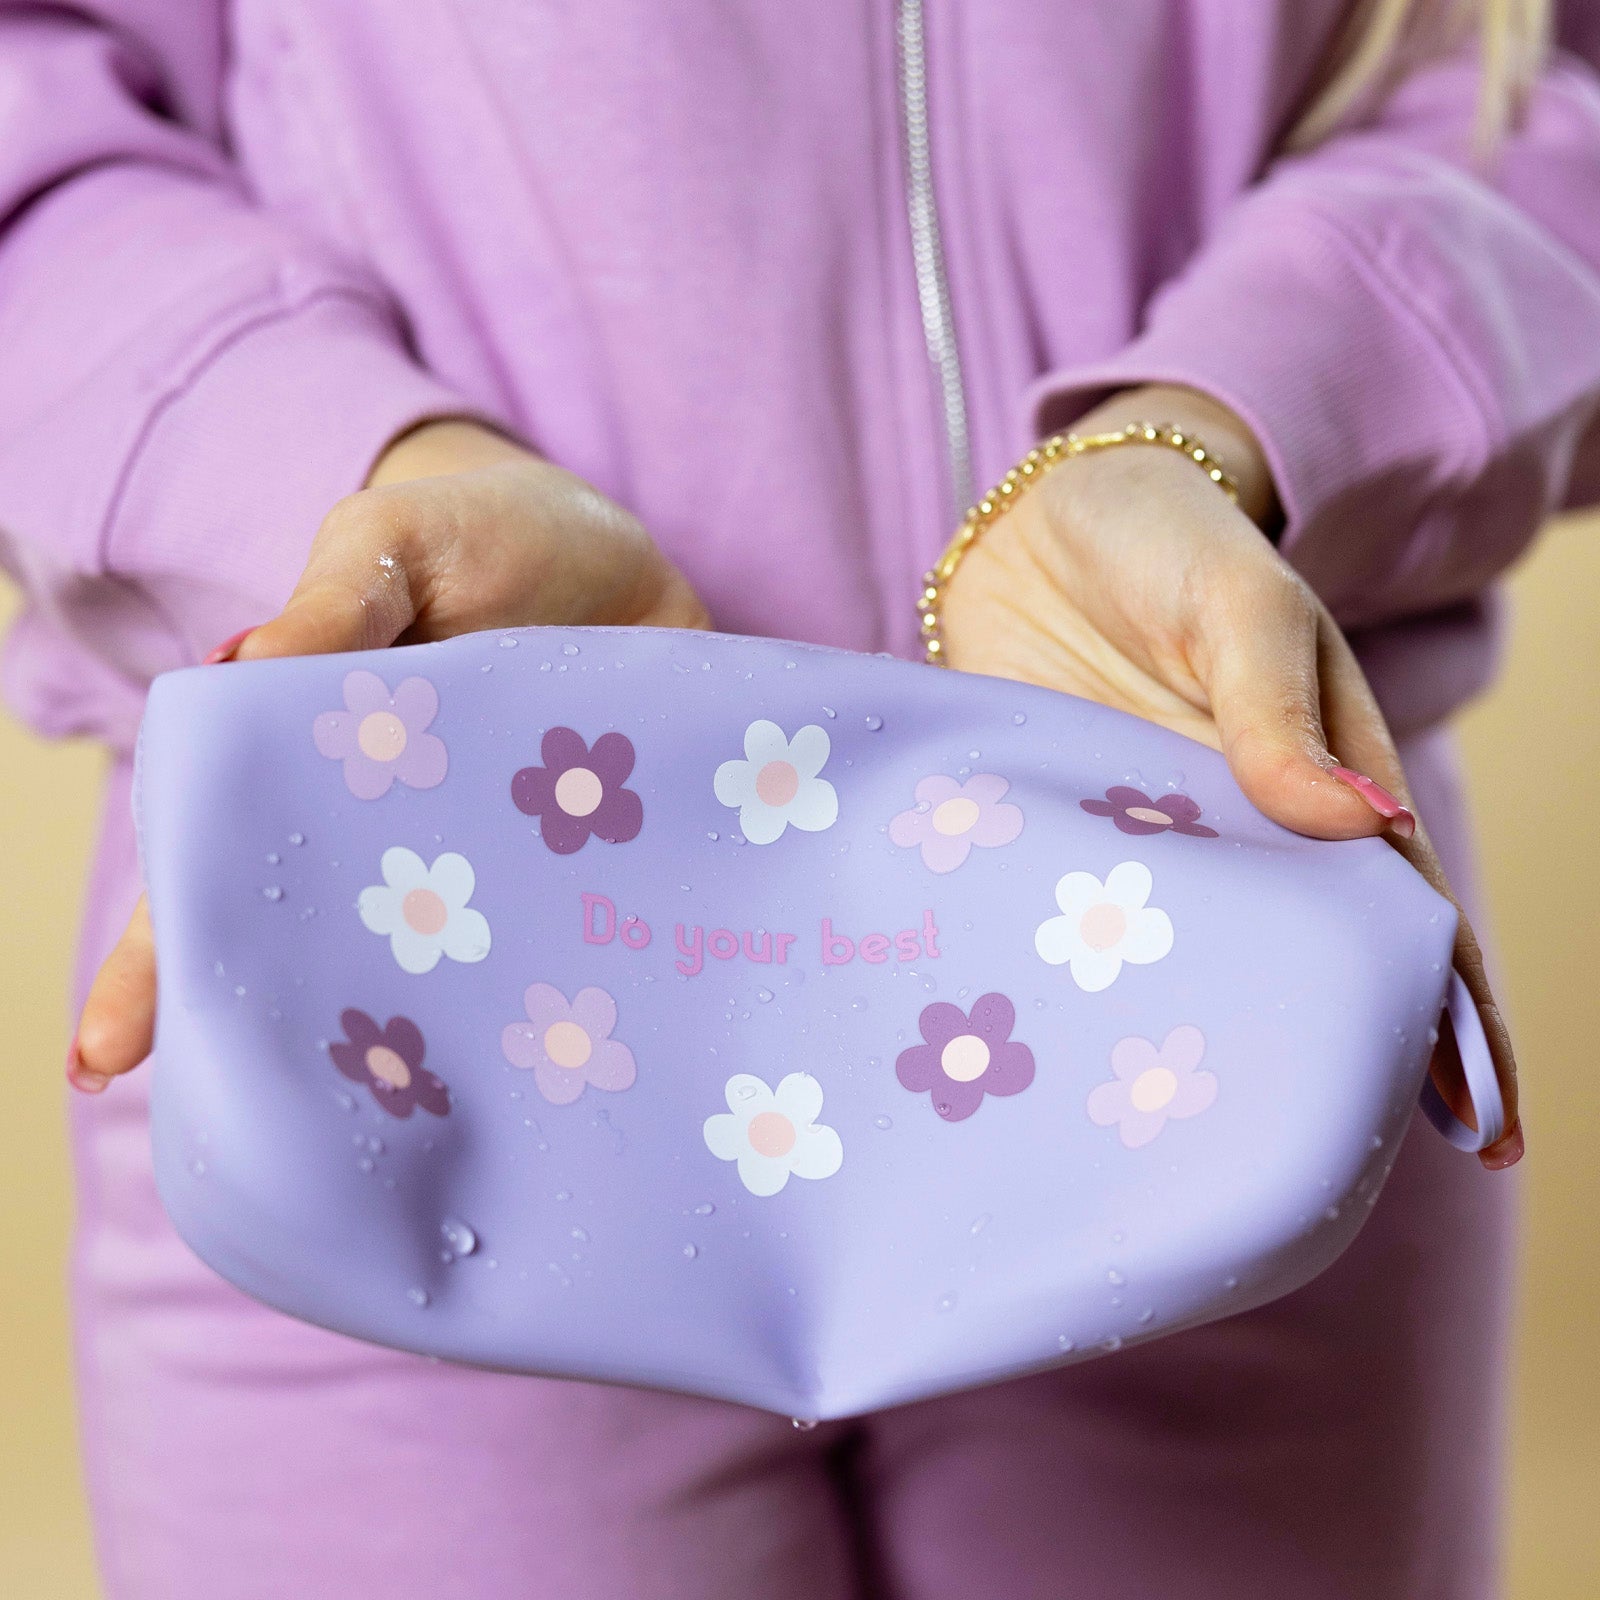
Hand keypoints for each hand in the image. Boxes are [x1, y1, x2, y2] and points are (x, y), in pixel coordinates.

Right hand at [67, 420, 708, 1094]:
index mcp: (321, 757)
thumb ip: (338, 602)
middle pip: (322, 942)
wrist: (621, 545)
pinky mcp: (594, 863)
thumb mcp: (394, 544)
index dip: (158, 959)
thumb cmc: (480, 537)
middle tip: (244, 1133)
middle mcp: (404, 830)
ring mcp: (498, 856)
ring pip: (441, 967)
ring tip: (387, 1138)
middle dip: (276, 1031)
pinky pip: (569, 937)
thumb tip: (240, 666)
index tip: (102, 1062)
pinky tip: (551, 1072)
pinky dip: (557, 995)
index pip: (221, 861)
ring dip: (414, 1041)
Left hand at [939, 385, 1520, 1168]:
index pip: (1400, 913)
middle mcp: (1235, 831)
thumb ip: (1280, 712)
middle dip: (1329, 1064)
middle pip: (1299, 967)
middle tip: (1336, 1177)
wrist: (1042, 519)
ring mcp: (1143, 843)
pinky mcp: (1056, 836)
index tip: (1479, 1126)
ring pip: (1189, 964)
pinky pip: (1077, 922)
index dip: (1445, 1013)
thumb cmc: (1167, 543)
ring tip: (1211, 1158)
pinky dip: (1087, 989)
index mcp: (1318, 779)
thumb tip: (1356, 825)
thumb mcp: (1238, 605)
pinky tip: (1077, 1065)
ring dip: (1204, 1050)